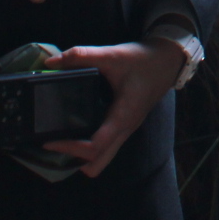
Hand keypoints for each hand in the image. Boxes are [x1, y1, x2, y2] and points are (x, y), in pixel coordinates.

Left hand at [41, 37, 187, 177]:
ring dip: (80, 156)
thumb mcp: (113, 54)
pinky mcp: (124, 125)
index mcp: (122, 117)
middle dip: (73, 160)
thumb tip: (51, 62)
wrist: (169, 60)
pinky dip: (88, 146)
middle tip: (53, 143)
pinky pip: (104, 147)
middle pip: (97, 165)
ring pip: (101, 158)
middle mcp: (124, 129)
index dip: (69, 148)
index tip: (49, 141)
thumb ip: (82, 56)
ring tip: (60, 138)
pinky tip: (76, 128)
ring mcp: (125, 130)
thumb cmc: (144, 60)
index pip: (94, 147)